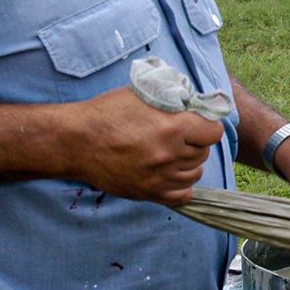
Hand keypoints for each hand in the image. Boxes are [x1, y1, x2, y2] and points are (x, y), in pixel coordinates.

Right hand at [72, 85, 223, 204]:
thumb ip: (173, 100)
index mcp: (173, 127)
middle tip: (179, 137)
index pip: (214, 132)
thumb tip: (197, 104)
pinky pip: (182, 195)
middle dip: (195, 143)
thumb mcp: (143, 94)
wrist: (76, 142)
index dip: (207, 126)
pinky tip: (170, 173)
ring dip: (188, 163)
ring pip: (194, 173)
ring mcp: (160, 177)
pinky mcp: (149, 193)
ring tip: (171, 154)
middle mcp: (170, 154)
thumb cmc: (106, 114)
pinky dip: (181, 185)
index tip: (198, 124)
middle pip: (203, 153)